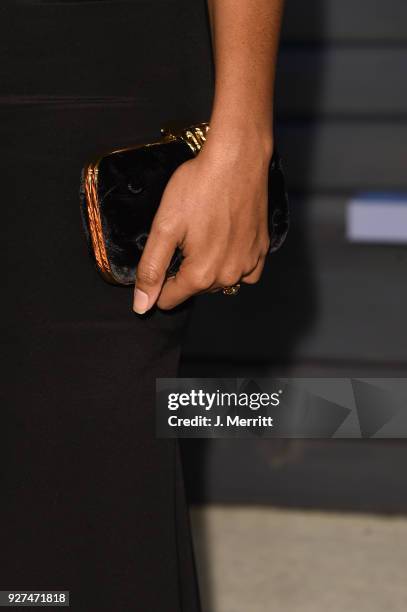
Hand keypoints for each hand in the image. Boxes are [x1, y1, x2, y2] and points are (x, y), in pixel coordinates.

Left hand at [132, 132, 272, 312]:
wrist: (237, 158)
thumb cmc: (199, 186)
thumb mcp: (164, 227)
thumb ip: (151, 270)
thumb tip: (142, 305)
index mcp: (201, 275)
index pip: (168, 299)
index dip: (159, 280)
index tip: (164, 251)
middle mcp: (228, 277)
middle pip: (193, 289)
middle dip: (184, 269)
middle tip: (185, 233)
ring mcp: (248, 264)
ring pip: (218, 281)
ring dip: (208, 265)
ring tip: (205, 231)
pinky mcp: (262, 250)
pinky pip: (244, 272)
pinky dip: (232, 263)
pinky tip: (226, 240)